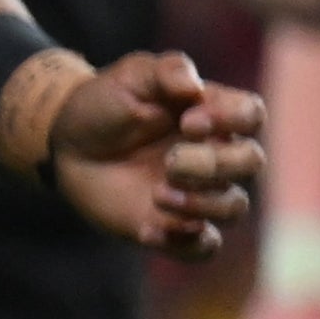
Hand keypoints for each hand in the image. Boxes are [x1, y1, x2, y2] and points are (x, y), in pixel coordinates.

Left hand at [42, 46, 263, 259]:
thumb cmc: (105, 104)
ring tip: (159, 194)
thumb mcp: (131, 76)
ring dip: (202, 204)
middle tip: (171, 162)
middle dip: (215, 165)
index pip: (252, 116)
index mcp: (213, 114)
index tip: (188, 121)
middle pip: (250, 163)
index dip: (231, 119)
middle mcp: (215, 154)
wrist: (67, 144)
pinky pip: (203, 247)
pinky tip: (149, 230)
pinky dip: (186, 244)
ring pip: (234, 207)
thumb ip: (166, 71)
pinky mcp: (174, 226)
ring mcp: (198, 193)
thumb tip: (193, 87)